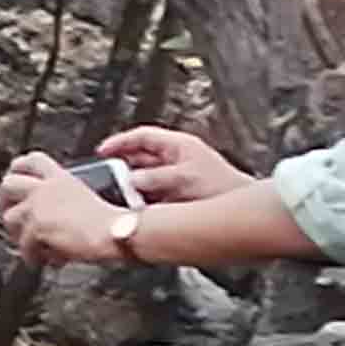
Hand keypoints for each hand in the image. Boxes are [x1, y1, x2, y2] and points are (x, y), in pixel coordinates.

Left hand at [0, 152, 132, 264]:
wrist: (116, 232)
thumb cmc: (112, 219)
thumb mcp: (90, 196)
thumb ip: (68, 198)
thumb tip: (56, 214)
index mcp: (60, 178)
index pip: (31, 161)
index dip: (19, 167)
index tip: (16, 175)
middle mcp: (45, 189)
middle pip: (8, 184)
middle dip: (7, 200)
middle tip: (16, 213)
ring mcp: (38, 208)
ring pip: (9, 217)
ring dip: (18, 233)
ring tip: (32, 243)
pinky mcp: (36, 229)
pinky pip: (23, 246)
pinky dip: (34, 256)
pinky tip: (47, 259)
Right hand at [98, 125, 250, 203]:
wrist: (242, 208)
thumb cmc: (221, 188)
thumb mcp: (183, 178)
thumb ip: (154, 178)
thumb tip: (130, 180)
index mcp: (178, 146)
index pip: (142, 136)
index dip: (120, 142)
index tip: (102, 151)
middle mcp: (177, 159)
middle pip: (140, 158)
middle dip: (123, 166)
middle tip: (107, 176)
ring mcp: (177, 177)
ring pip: (145, 178)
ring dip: (132, 186)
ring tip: (120, 195)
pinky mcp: (178, 195)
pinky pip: (152, 195)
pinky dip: (142, 200)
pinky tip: (137, 208)